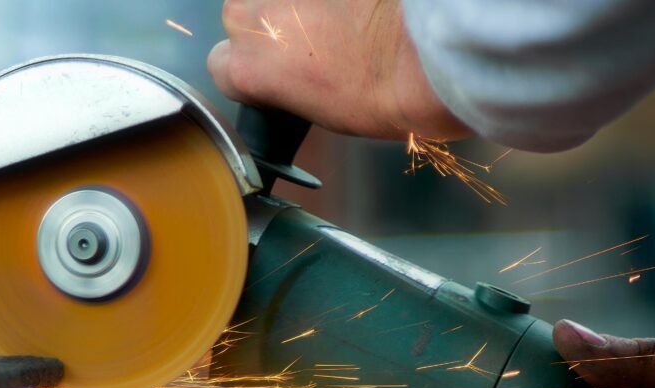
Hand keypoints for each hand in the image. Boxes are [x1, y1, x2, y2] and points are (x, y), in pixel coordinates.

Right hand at [207, 0, 468, 139]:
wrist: (430, 52)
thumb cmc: (384, 95)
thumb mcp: (319, 110)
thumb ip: (285, 83)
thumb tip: (292, 69)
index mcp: (246, 67)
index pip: (223, 64)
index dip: (254, 68)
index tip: (279, 72)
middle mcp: (251, 15)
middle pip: (241, 15)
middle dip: (272, 26)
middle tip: (318, 42)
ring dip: (298, 2)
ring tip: (340, 16)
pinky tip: (355, 5)